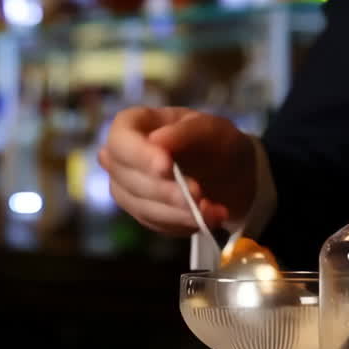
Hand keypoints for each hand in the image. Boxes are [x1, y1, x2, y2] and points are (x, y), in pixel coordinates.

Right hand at [100, 107, 255, 235]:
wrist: (228, 173)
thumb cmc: (214, 142)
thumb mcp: (210, 129)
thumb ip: (186, 132)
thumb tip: (156, 140)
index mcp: (133, 124)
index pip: (120, 141)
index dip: (140, 156)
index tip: (167, 168)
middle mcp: (121, 157)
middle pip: (127, 178)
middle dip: (164, 191)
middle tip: (197, 195)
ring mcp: (127, 187)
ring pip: (139, 206)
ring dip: (176, 213)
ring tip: (210, 212)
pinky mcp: (141, 212)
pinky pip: (154, 223)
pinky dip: (182, 223)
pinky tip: (208, 219)